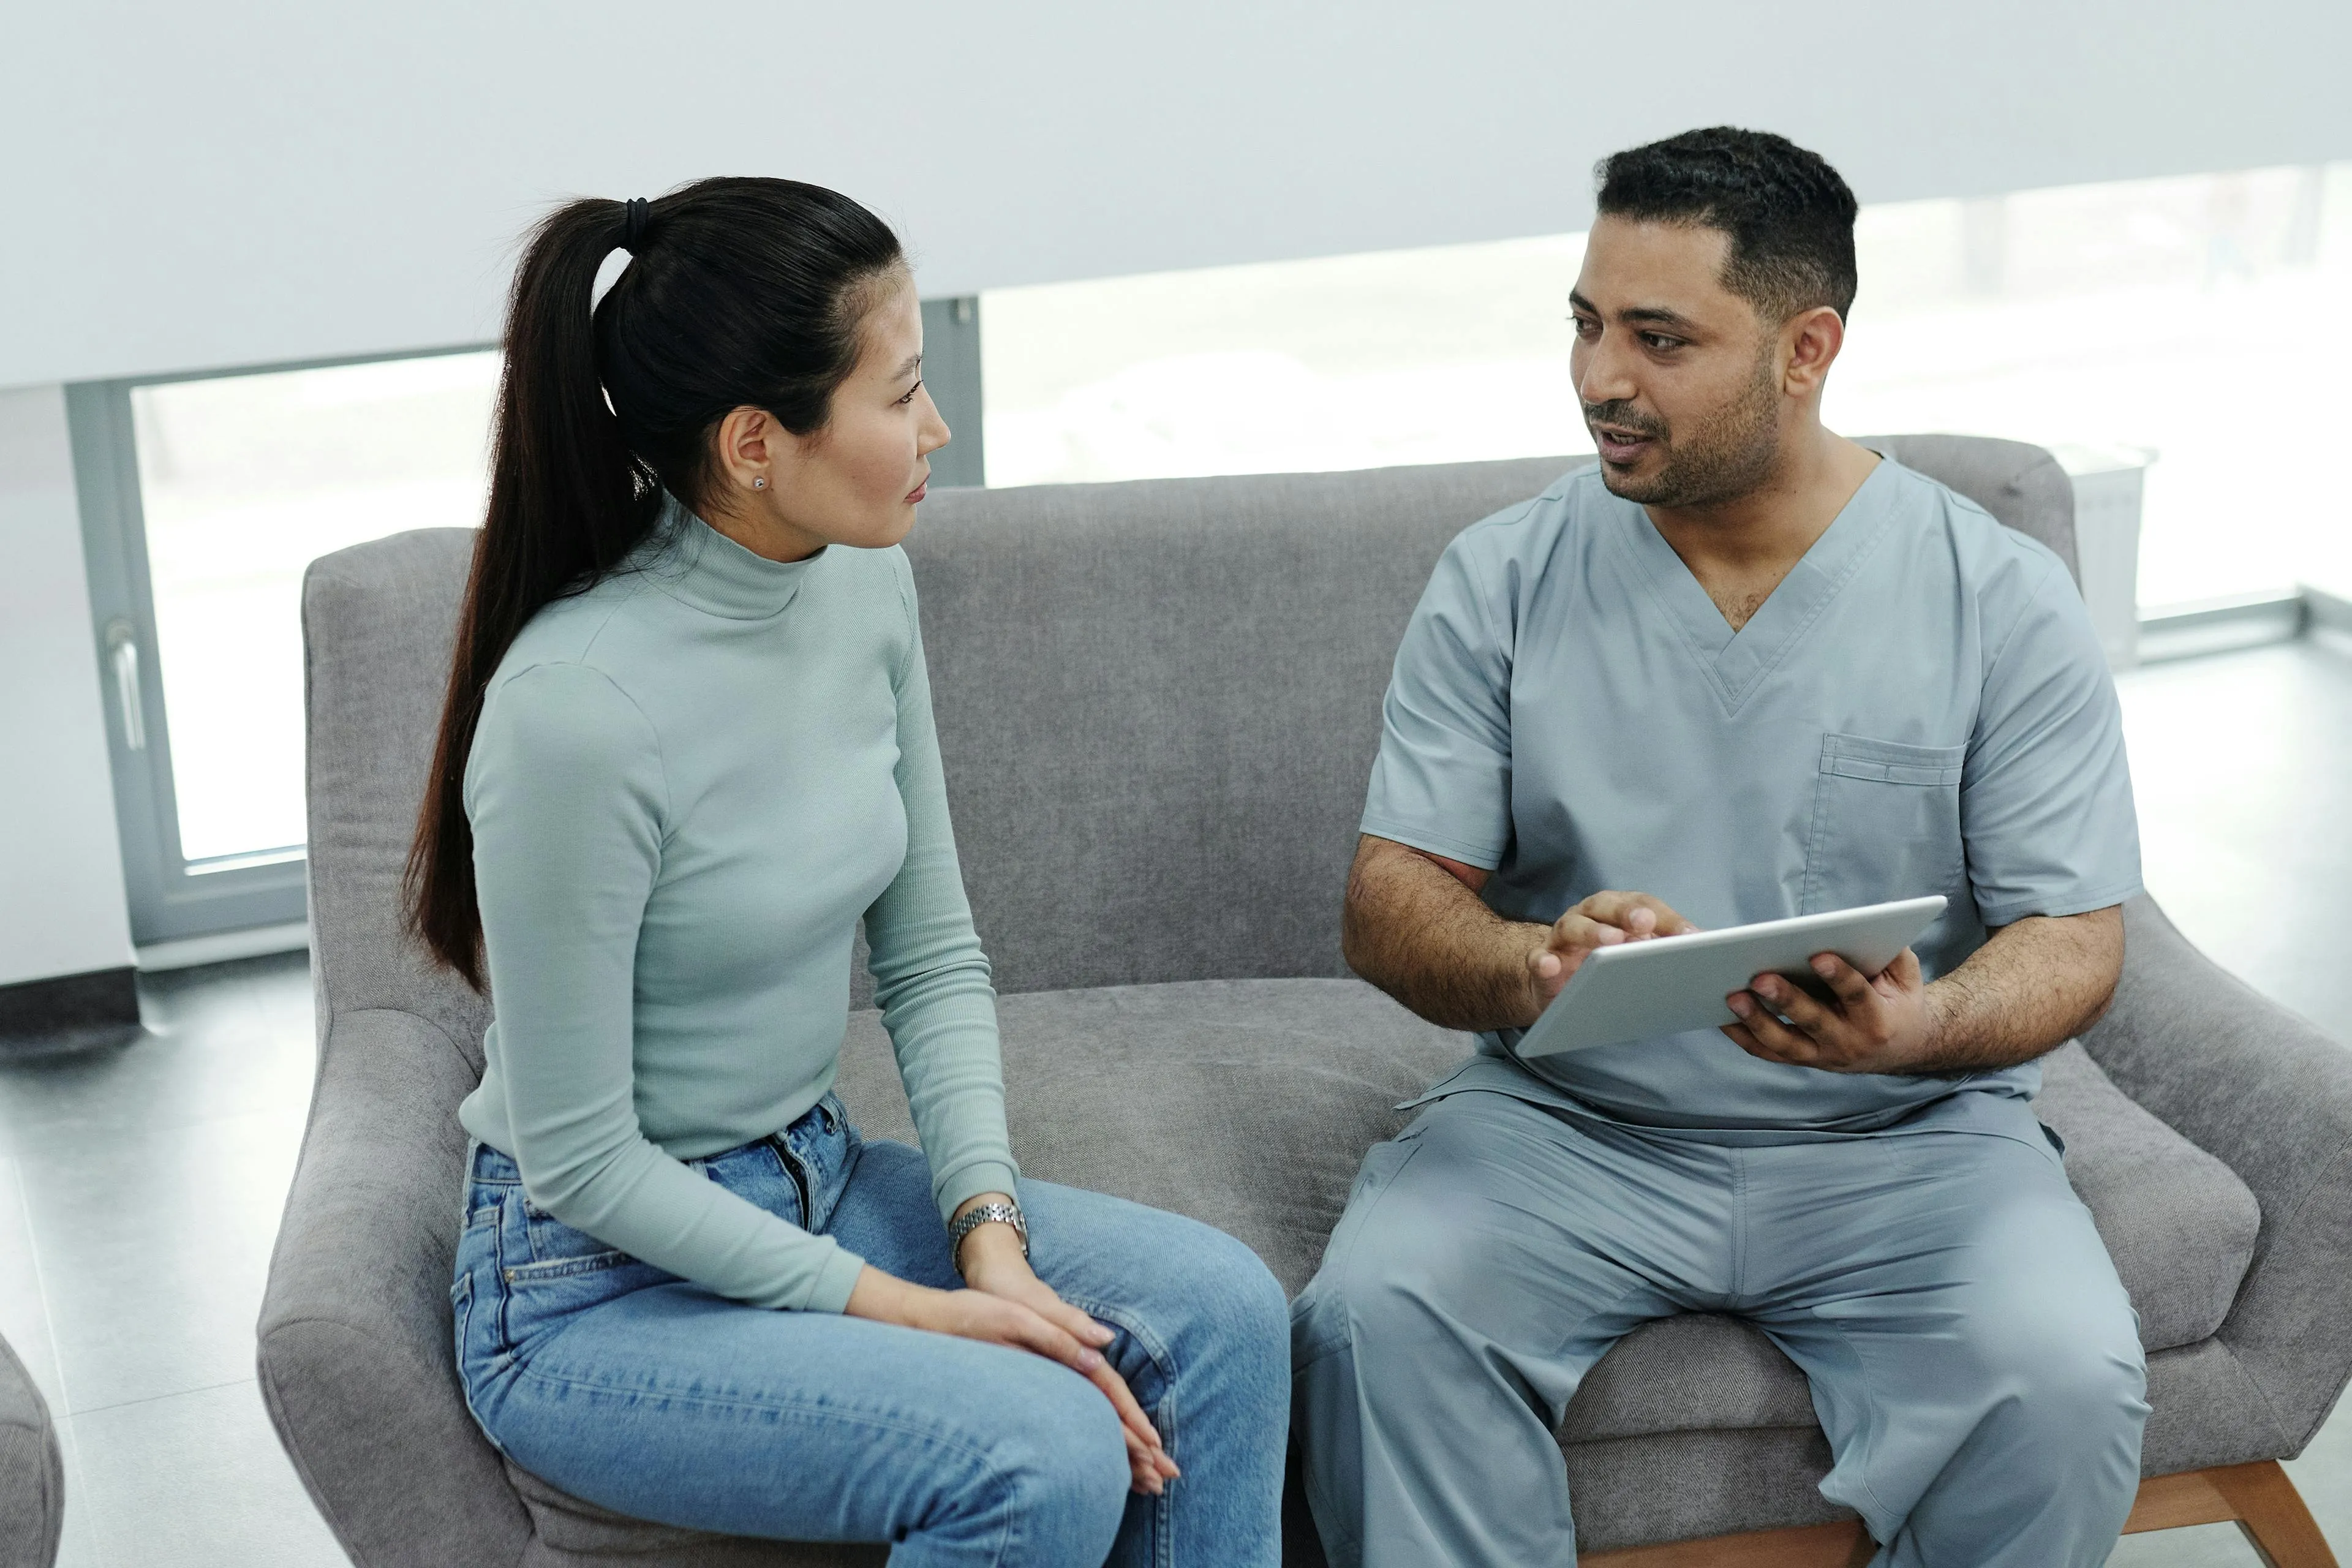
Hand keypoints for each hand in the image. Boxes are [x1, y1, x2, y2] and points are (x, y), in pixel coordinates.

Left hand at [958, 1236, 1178, 1495]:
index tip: (1154, 1447)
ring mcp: (1065, 1371)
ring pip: (1099, 1415)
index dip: (1133, 1419)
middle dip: (1140, 1441)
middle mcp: (1077, 1363)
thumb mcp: (1040, 1309)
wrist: (994, 1284)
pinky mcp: (1049, 1377)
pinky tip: (1104, 1454)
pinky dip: (1096, 1436)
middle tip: (1165, 1476)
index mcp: (1080, 1348)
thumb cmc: (1014, 1296)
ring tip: (1146, 1480)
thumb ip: (1071, 1326)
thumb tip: (1106, 1341)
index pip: (1113, 1392)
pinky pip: (1079, 1412)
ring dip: (1123, 1445)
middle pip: (1114, 1408)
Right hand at [1523, 891, 1698, 1018]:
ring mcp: (1562, 937)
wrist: (1560, 988)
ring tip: (1609, 943)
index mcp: (1617, 911)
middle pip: (1606, 905)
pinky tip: (1551, 966)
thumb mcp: (1636, 957)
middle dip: (1627, 912)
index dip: (1667, 918)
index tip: (1690, 935)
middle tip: (1645, 924)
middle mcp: (1589, 916)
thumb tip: (1703, 950)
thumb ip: (1662, 950)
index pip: (1644, 905)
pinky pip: (1538, 958)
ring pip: (1572, 926)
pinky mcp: (1542, 961)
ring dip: (1591, 932)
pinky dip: (1543, 961)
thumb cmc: (1607, 967)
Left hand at [1723, 947, 1932, 1072]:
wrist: (1901, 1048)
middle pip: (1814, 1021)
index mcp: (1878, 1019)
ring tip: (1732, 997)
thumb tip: (1871, 921)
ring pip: (1785, 1043)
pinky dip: (1743, 1036)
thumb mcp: (1905, 975)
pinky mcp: (1802, 1060)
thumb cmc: (1898, 999)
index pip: (1857, 995)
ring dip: (1756, 1021)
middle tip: (1760, 977)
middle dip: (1786, 999)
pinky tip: (1722, 1016)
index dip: (1839, 975)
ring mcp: (1823, 1055)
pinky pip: (1767, 1052)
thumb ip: (1891, 951)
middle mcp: (1849, 1042)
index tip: (1819, 955)